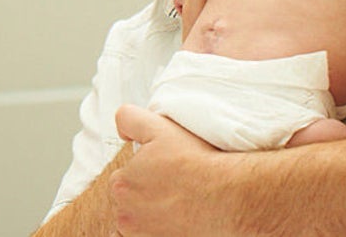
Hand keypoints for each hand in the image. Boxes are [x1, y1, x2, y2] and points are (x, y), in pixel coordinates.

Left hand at [112, 104, 225, 235]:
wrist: (224, 195)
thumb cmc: (195, 163)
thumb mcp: (160, 128)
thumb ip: (130, 120)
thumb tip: (121, 127)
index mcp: (121, 183)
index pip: (124, 176)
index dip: (144, 169)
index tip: (163, 169)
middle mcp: (125, 213)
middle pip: (128, 201)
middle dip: (143, 193)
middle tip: (171, 185)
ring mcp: (140, 234)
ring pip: (134, 223)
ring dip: (146, 215)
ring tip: (173, 204)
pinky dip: (149, 232)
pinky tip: (166, 222)